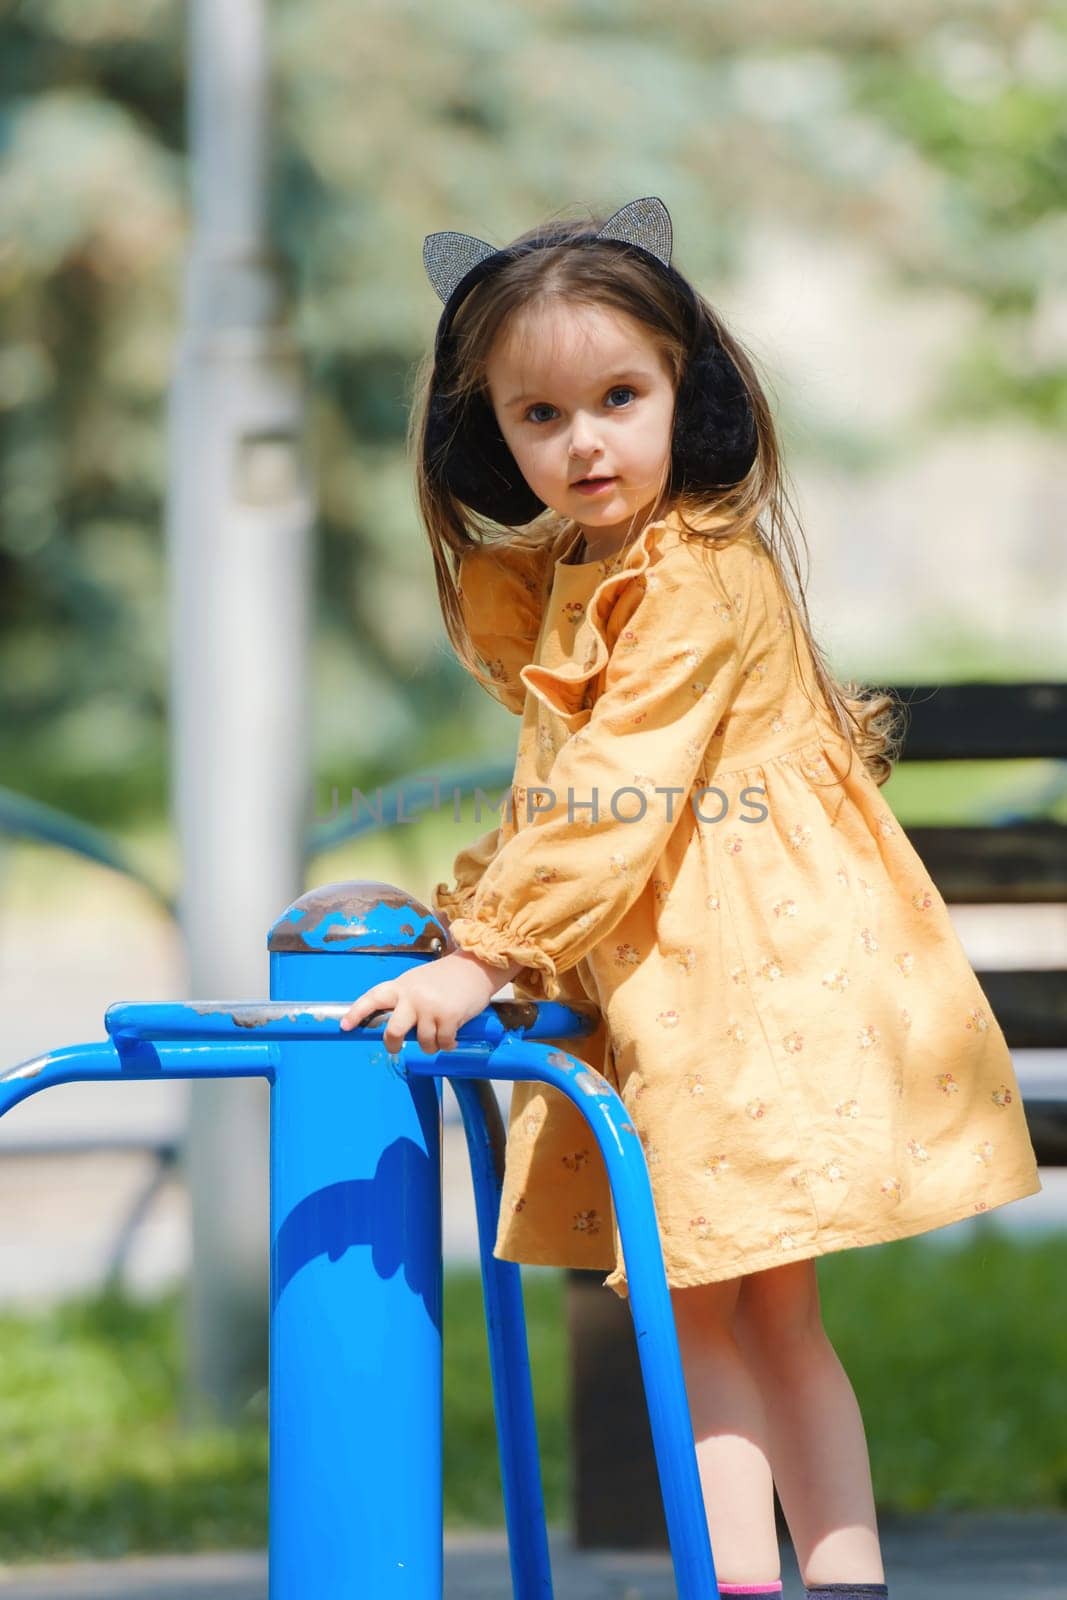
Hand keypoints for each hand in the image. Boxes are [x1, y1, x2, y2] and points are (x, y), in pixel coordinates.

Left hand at [339, 947, 519, 1053]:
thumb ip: (404, 1000)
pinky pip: (442, 1043)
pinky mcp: (449, 1017)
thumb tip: (393, 1027)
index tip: (344, 1026)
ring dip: (431, 1044)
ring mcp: (431, 1008)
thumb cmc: (447, 977)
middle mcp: (413, 997)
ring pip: (422, 1042)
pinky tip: (452, 1036)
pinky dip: (448, 1044)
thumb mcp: (418, 982)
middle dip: (392, 1044)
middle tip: (395, 1048)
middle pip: (393, 1031)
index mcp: (401, 986)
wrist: (477, 967)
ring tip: (439, 1034)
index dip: (357, 1013)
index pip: (373, 998)